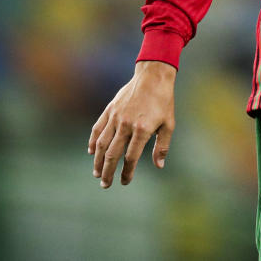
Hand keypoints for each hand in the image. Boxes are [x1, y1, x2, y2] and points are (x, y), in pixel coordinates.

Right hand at [88, 60, 177, 188]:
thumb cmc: (163, 101)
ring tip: (97, 173)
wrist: (153, 76)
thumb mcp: (169, 124)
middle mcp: (126, 124)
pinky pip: (98, 128)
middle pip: (113, 154)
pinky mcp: (110, 109)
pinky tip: (92, 152)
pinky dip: (93, 141)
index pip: (131, 157)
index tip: (125, 181)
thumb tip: (159, 166)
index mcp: (142, 129)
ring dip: (98, 160)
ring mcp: (116, 116)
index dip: (127, 172)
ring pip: (102, 143)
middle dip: (108, 171)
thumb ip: (162, 146)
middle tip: (105, 184)